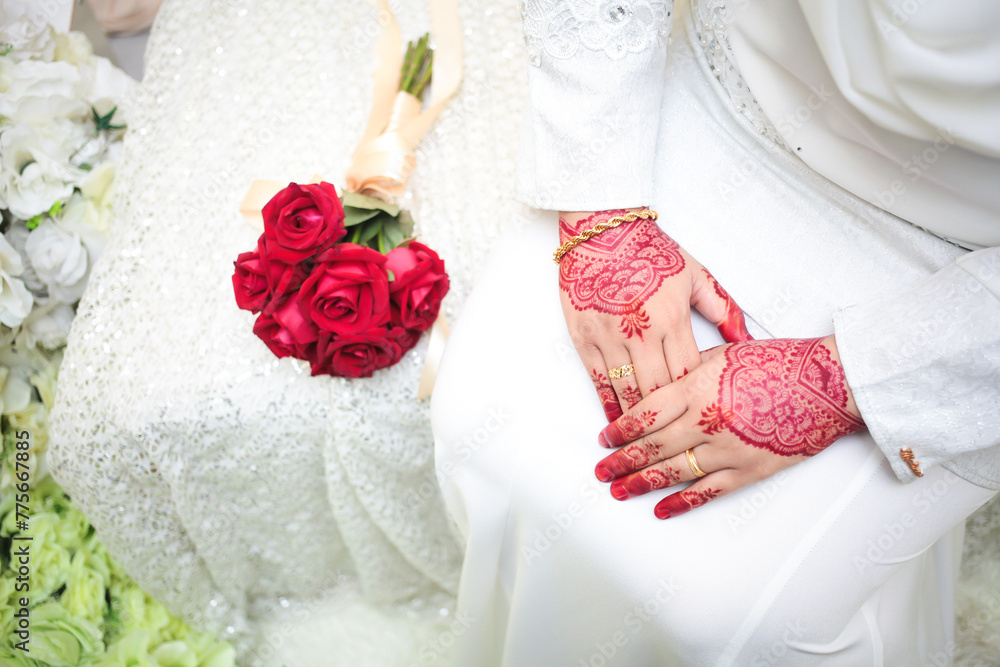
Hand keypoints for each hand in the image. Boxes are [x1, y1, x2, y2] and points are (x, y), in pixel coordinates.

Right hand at [559, 209, 751, 421]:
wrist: (601, 229)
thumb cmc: (650, 250)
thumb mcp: (695, 274)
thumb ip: (723, 308)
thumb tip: (747, 341)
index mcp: (672, 316)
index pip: (689, 372)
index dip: (695, 398)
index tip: (702, 414)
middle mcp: (641, 330)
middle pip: (659, 389)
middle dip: (668, 418)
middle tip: (676, 439)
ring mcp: (609, 334)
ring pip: (627, 390)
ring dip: (637, 418)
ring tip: (645, 439)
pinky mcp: (583, 334)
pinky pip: (597, 378)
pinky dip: (607, 403)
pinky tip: (615, 419)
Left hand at [592, 336, 865, 518]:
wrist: (828, 386)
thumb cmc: (779, 363)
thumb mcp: (722, 356)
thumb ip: (686, 373)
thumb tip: (658, 389)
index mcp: (697, 388)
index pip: (645, 414)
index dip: (621, 430)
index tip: (604, 439)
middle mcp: (707, 421)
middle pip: (653, 446)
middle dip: (622, 460)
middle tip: (601, 470)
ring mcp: (728, 450)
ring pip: (673, 471)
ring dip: (642, 482)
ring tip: (620, 490)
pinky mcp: (749, 470)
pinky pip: (708, 491)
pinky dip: (682, 503)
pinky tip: (661, 510)